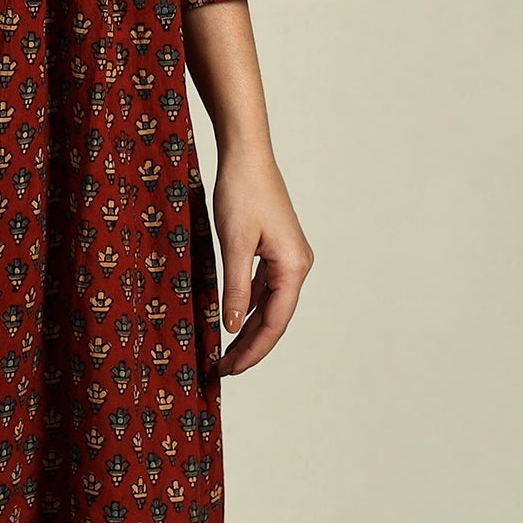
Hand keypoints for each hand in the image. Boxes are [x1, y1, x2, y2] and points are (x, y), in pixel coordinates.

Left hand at [212, 147, 312, 376]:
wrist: (246, 153)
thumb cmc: (241, 192)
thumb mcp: (234, 243)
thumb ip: (235, 287)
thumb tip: (232, 327)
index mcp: (293, 267)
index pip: (274, 322)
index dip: (252, 350)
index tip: (231, 369)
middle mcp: (298, 265)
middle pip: (274, 317)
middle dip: (249, 344)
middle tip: (224, 368)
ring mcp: (288, 256)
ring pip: (269, 303)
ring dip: (248, 326)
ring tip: (226, 350)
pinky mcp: (276, 247)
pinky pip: (264, 285)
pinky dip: (248, 303)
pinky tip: (233, 315)